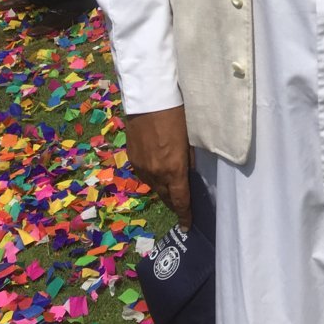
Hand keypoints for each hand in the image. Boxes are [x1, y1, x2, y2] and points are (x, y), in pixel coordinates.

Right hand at [124, 106, 193, 227]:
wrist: (149, 98)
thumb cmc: (177, 113)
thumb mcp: (191, 138)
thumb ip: (190, 160)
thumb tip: (190, 174)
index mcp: (174, 169)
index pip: (180, 200)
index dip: (185, 215)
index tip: (187, 225)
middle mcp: (155, 173)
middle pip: (166, 197)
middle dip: (174, 203)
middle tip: (183, 206)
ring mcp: (141, 166)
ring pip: (154, 186)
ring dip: (163, 189)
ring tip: (172, 187)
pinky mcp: (132, 158)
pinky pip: (144, 175)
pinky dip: (153, 178)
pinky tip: (159, 170)